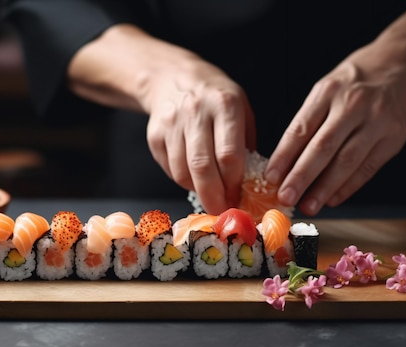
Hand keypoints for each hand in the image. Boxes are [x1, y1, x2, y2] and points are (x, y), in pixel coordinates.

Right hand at [144, 56, 256, 214]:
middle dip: (213, 196)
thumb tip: (250, 185)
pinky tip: (193, 177)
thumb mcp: (241, 109)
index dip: (234, 184)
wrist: (171, 76)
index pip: (229, 154)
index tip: (239, 200)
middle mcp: (195, 112)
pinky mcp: (155, 134)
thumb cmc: (215, 97)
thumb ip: (246, 144)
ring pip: (182, 171)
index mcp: (225, 104)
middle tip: (221, 211)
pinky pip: (169, 168)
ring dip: (197, 190)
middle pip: (202, 167)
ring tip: (209, 194)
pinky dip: (183, 180)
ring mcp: (171, 123)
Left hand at [265, 43, 405, 215]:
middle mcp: (353, 105)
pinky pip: (368, 167)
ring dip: (325, 188)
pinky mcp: (395, 137)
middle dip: (302, 176)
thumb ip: (308, 121)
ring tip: (308, 205)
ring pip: (347, 161)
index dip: (284, 155)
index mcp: (328, 91)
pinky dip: (349, 186)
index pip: (301, 128)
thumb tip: (285, 163)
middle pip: (323, 147)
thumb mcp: (326, 89)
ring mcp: (377, 121)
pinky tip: (333, 199)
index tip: (270, 177)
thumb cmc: (355, 80)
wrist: (402, 63)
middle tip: (285, 197)